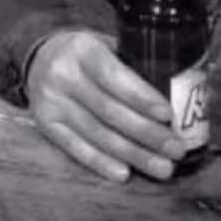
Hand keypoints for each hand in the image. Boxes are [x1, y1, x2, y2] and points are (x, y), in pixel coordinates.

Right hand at [25, 30, 186, 181]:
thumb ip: (133, 66)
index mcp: (82, 48)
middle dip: (147, 133)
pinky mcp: (44, 123)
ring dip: (133, 154)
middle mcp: (62, 73)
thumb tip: (180, 97)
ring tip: (162, 167)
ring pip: (97, 133)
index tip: (168, 116)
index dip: (141, 97)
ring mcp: (50, 100)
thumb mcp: (105, 47)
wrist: (41, 60)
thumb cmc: (88, 57)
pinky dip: (101, 162)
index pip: (113, 76)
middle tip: (176, 149)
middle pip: (109, 110)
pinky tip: (124, 173)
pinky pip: (75, 147)